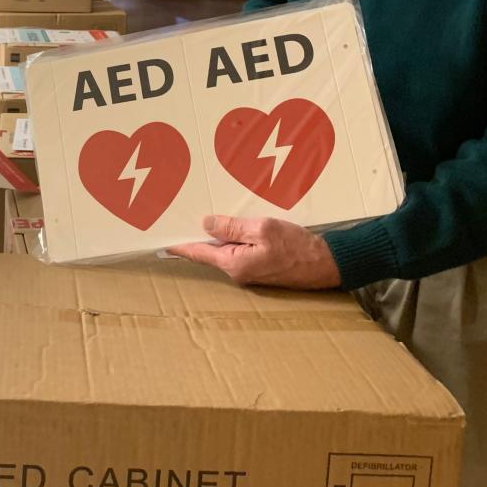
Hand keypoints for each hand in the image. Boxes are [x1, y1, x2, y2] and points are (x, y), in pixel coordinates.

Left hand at [168, 215, 340, 289]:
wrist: (326, 263)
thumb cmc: (297, 246)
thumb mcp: (263, 229)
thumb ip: (232, 227)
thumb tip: (205, 224)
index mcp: (233, 264)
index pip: (197, 252)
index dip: (178, 243)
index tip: (160, 236)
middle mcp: (236, 272)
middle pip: (208, 251)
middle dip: (196, 234)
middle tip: (180, 216)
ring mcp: (248, 271)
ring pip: (223, 250)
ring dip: (215, 235)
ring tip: (202, 215)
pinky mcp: (258, 267)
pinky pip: (237, 251)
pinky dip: (231, 238)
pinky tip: (230, 225)